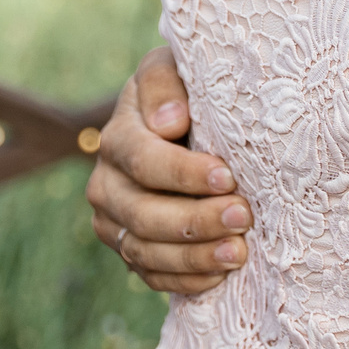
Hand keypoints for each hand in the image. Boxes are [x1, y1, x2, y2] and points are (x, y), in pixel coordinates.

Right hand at [84, 47, 251, 292]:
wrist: (184, 125)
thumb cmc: (186, 92)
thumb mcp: (175, 69)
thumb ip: (165, 84)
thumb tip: (169, 122)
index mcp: (117, 137)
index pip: (143, 162)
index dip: (184, 174)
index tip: (227, 177)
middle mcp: (105, 184)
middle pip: (142, 214)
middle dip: (195, 220)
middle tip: (243, 217)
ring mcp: (114, 222)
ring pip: (145, 251)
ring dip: (195, 256)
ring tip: (240, 252)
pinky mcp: (130, 251)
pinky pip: (152, 277)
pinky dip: (187, 280)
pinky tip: (221, 274)